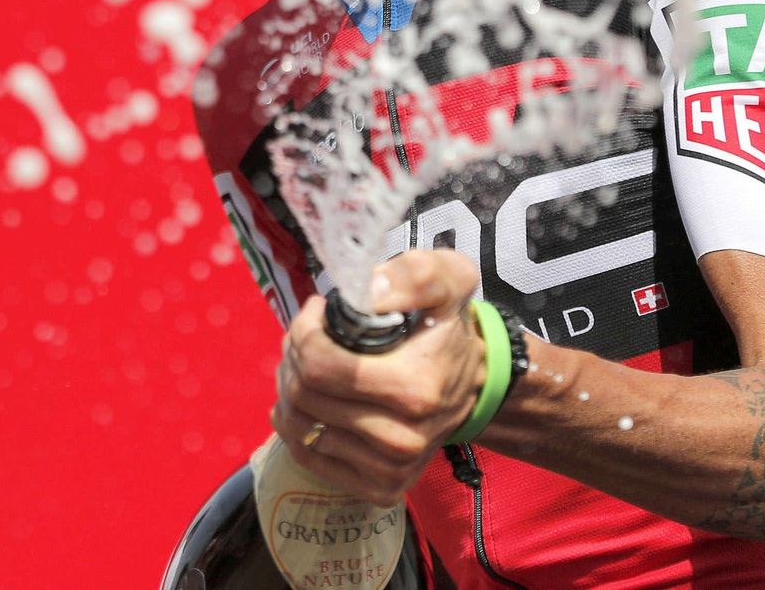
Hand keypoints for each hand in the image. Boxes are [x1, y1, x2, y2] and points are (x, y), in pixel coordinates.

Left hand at [269, 249, 485, 503]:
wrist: (473, 384)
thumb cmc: (448, 328)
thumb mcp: (447, 280)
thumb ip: (416, 275)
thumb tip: (371, 293)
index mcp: (416, 390)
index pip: (318, 366)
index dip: (304, 331)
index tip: (318, 310)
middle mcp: (402, 439)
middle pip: (304, 394)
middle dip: (294, 354)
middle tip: (308, 335)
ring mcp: (389, 469)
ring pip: (300, 424)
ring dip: (291, 385)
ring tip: (309, 364)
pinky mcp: (378, 489)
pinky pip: (308, 455)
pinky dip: (296, 422)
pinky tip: (308, 399)